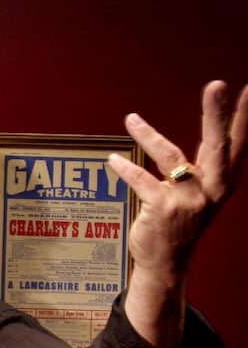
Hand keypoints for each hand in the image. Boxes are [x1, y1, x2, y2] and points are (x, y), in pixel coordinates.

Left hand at [108, 80, 247, 345]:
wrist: (166, 262)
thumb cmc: (180, 223)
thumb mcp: (198, 194)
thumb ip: (202, 166)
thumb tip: (211, 132)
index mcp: (223, 183)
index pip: (236, 143)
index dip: (242, 117)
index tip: (247, 90)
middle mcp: (212, 190)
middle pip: (218, 144)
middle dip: (217, 113)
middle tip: (217, 84)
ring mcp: (189, 200)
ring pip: (171, 156)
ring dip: (148, 135)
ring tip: (131, 119)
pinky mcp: (164, 209)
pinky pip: (142, 179)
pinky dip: (125, 168)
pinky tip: (113, 160)